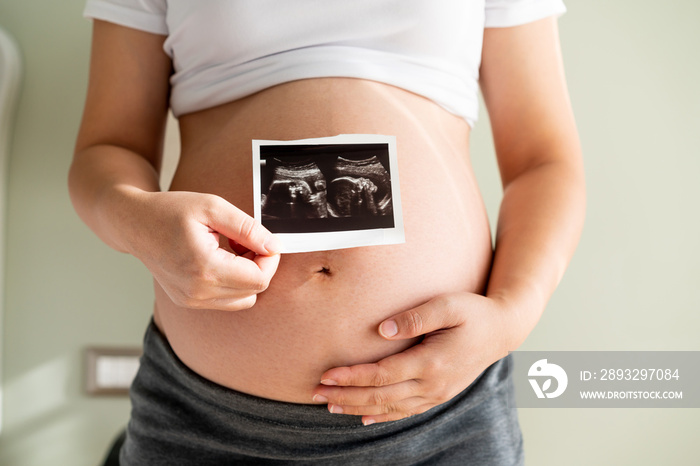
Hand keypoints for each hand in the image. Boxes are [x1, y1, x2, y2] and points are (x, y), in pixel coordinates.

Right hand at [124, 190, 280, 310]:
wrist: (133, 223)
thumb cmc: (170, 210)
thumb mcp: (213, 207)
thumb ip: (247, 228)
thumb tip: (275, 246)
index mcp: (204, 268)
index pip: (259, 279)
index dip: (270, 259)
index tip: (263, 240)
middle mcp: (197, 291)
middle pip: (254, 291)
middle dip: (260, 266)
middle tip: (245, 241)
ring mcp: (191, 300)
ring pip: (243, 300)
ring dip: (247, 276)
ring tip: (232, 250)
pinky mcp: (188, 301)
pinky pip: (226, 300)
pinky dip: (232, 283)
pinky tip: (221, 260)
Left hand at [312, 292, 509, 424]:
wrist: (502, 331)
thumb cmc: (473, 312)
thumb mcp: (448, 305)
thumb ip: (416, 316)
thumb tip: (382, 328)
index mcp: (432, 362)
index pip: (383, 374)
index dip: (352, 377)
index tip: (327, 375)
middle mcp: (433, 384)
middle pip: (381, 396)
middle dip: (346, 395)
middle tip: (316, 393)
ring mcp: (437, 393)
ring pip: (390, 407)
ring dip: (358, 407)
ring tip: (330, 406)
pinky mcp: (439, 394)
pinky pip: (406, 411)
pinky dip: (382, 416)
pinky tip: (364, 418)